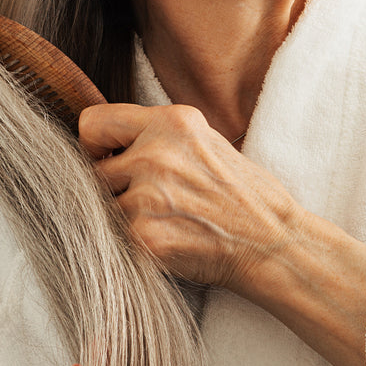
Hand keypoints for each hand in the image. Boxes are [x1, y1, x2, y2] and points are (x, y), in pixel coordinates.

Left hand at [78, 103, 306, 294]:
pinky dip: (135, 244)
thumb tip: (101, 142)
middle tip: (148, 200)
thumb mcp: (203, 142)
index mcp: (172, 122)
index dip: (96, 144)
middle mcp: (157, 153)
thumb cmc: (243, 196)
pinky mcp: (146, 236)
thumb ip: (155, 136)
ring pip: (101, 207)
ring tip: (164, 221)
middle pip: (91, 170)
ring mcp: (149, 196)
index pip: (92, 122)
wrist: (274, 243)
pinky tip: (168, 240)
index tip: (110, 159)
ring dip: (123, 218)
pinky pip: (116, 237)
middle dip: (113, 187)